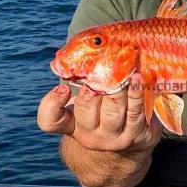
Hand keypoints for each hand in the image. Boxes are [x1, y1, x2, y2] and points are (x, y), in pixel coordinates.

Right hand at [37, 73, 161, 152]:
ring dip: (118, 88)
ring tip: (124, 69)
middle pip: (86, 108)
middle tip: (102, 67)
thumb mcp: (90, 99)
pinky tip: (137, 78)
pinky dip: (135, 94)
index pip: (49, 120)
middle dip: (94, 85)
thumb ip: (83, 78)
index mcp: (70, 123)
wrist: (134, 139)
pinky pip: (134, 113)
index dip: (52, 104)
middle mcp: (88, 134)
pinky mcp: (133, 137)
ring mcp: (111, 138)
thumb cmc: (107, 109)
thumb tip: (91, 46)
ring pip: (112, 111)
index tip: (63, 87)